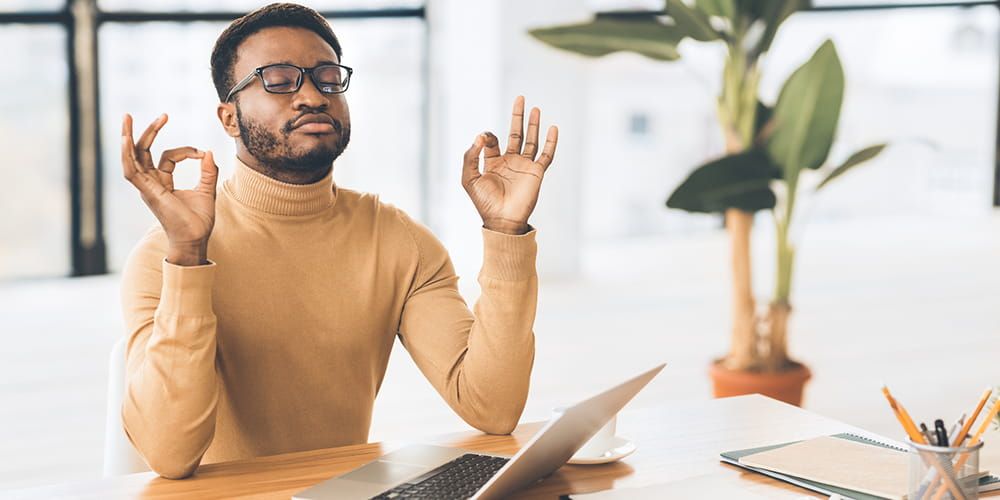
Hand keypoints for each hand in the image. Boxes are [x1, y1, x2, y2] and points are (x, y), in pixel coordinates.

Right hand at [121, 113, 218, 265]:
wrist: (195, 240)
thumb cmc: (199, 221)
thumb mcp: (207, 191)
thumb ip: (208, 172)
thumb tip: (208, 152)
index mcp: (162, 183)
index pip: (167, 157)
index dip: (185, 151)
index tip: (201, 153)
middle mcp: (151, 183)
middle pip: (144, 152)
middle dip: (149, 132)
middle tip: (163, 115)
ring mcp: (146, 188)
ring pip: (132, 157)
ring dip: (128, 137)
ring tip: (126, 117)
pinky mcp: (147, 192)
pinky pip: (131, 171)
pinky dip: (127, 154)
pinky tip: (125, 139)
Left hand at [462, 96, 557, 234]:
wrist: (502, 220)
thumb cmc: (484, 202)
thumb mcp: (468, 178)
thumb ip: (470, 156)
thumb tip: (481, 136)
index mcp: (493, 163)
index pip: (492, 140)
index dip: (487, 136)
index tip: (484, 139)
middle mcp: (510, 162)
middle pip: (515, 134)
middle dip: (517, 116)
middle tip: (520, 98)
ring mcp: (524, 166)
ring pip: (531, 140)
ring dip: (533, 124)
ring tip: (535, 108)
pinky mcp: (536, 172)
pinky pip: (546, 155)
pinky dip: (551, 142)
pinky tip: (553, 128)